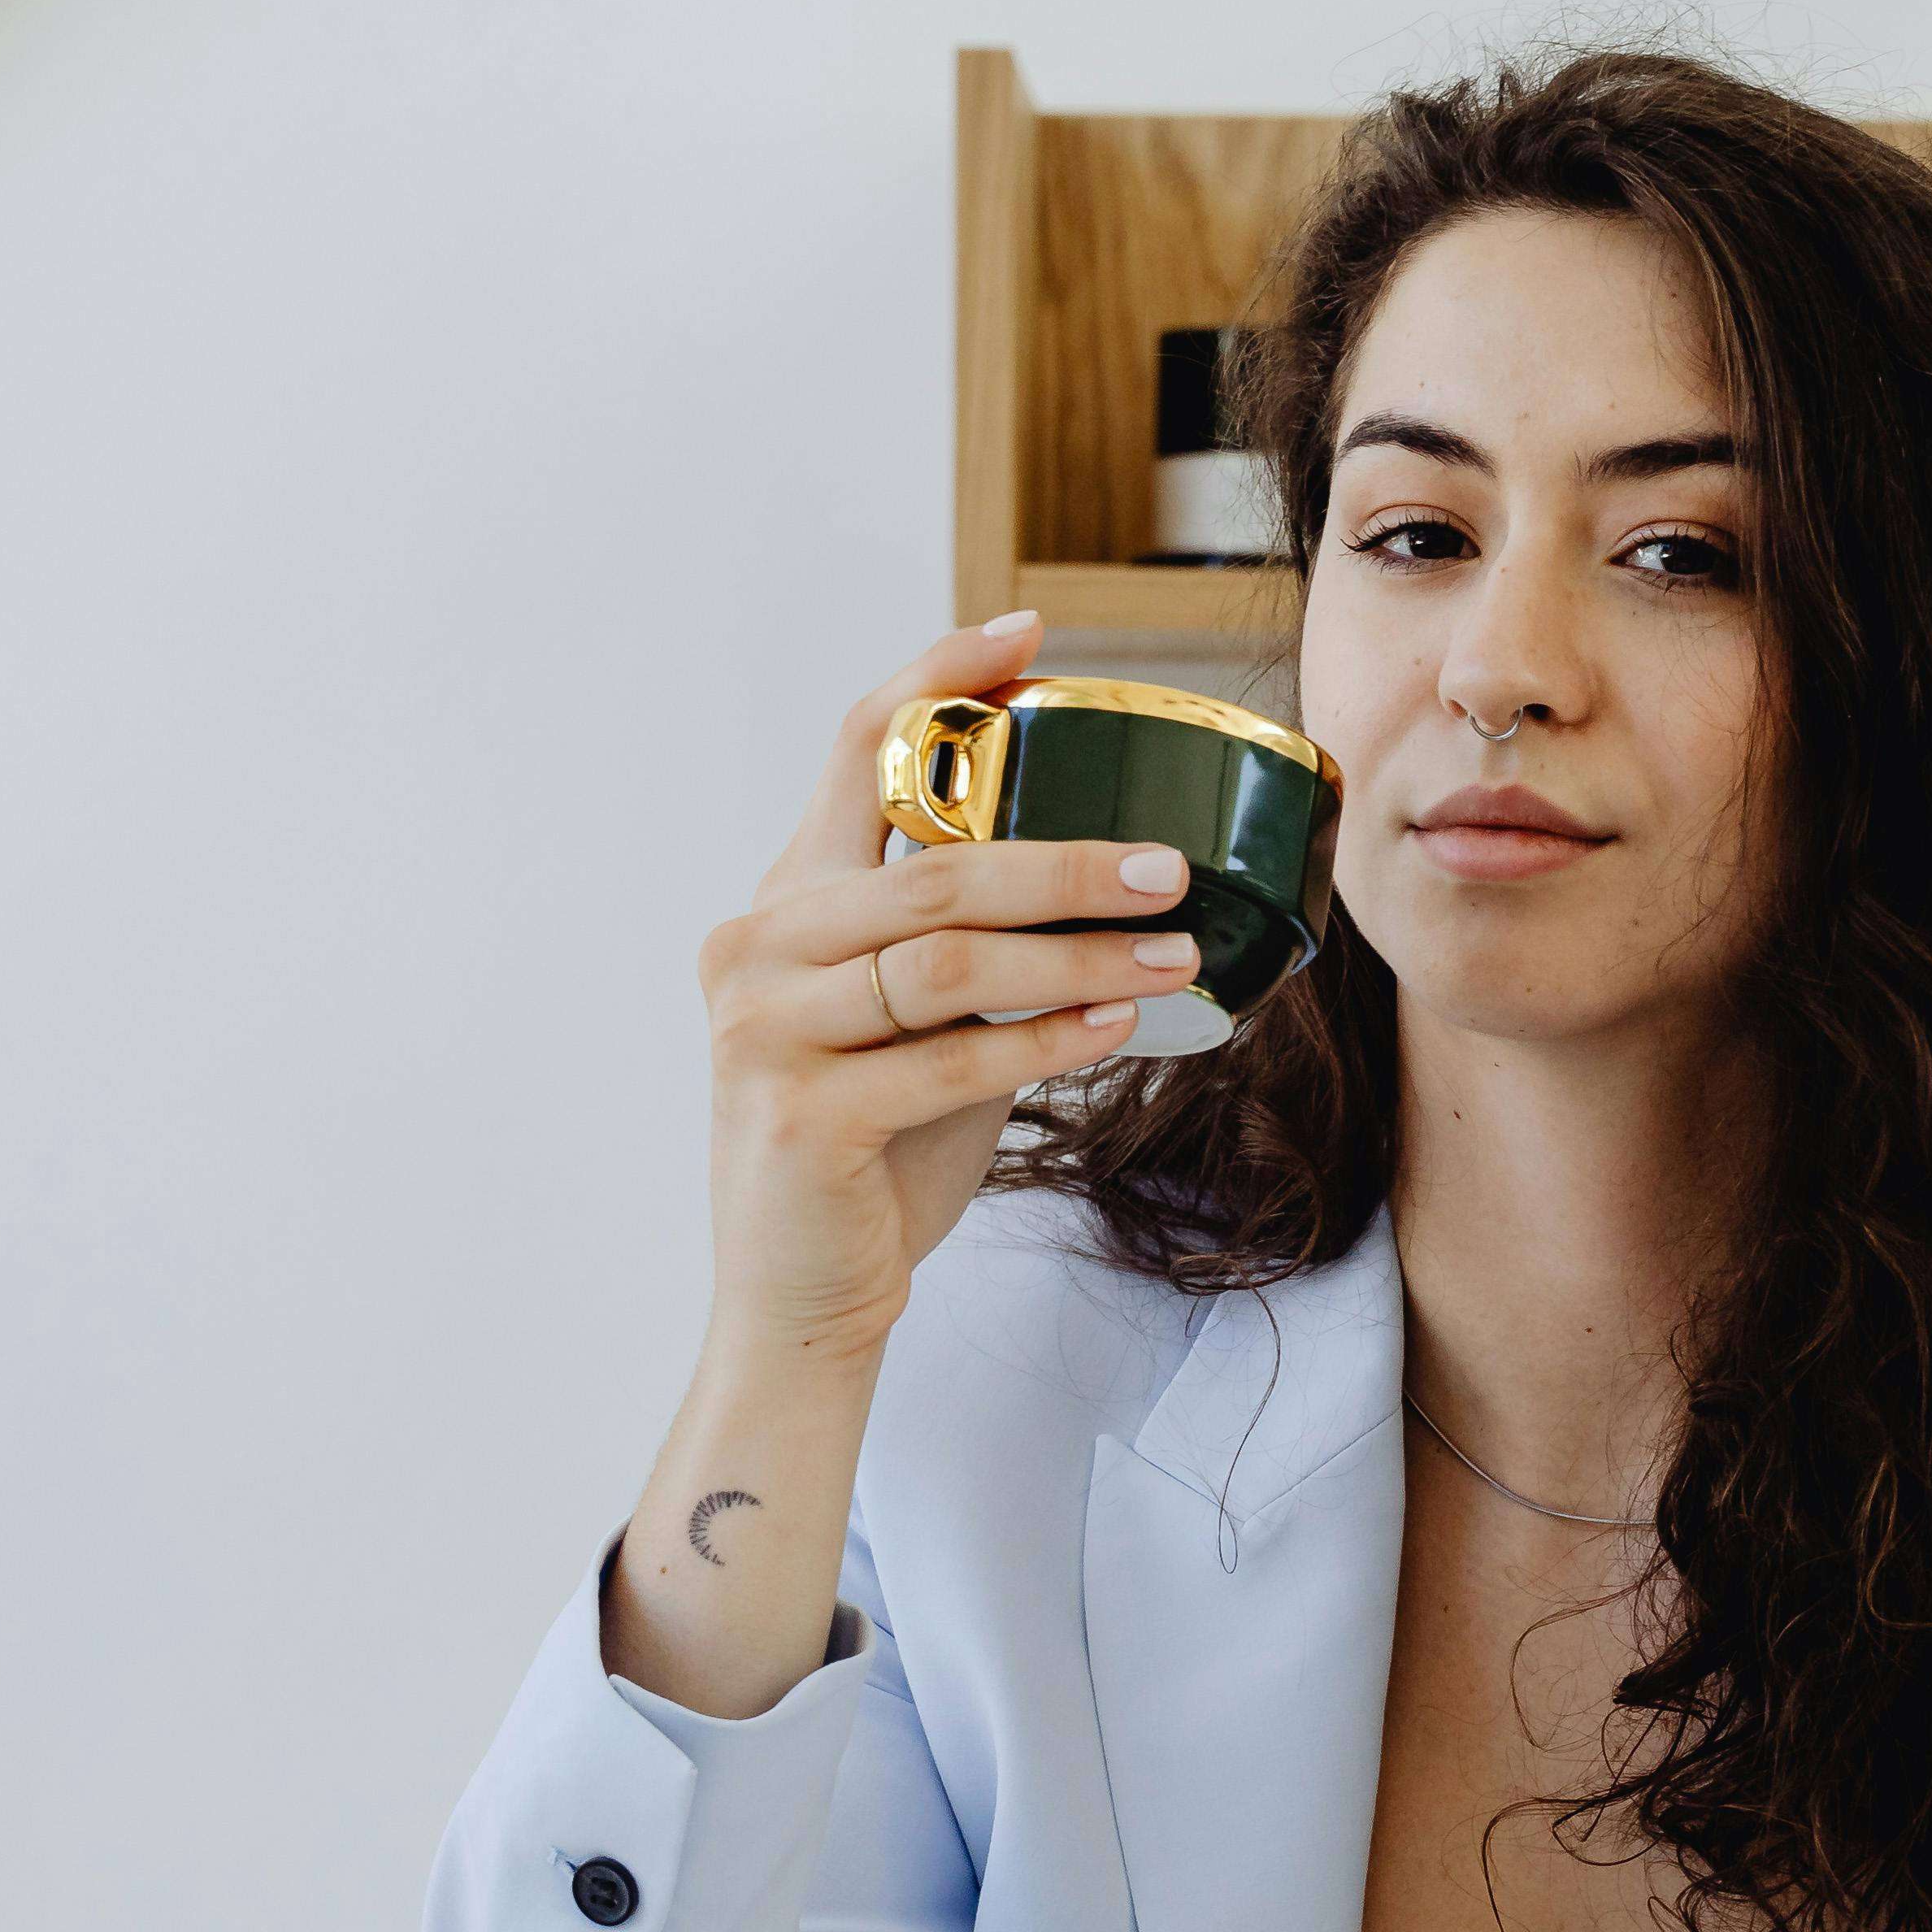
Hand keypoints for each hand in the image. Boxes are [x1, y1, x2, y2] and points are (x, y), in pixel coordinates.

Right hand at [603, 609, 1208, 1719]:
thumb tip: (1122, 869)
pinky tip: (1118, 1018)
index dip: (938, 682)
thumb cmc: (877, 1152)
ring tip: (1176, 941)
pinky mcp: (799, 1117)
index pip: (851, 753)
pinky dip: (1043, 1034)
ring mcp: (765, 1031)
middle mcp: (755, 949)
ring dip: (1075, 945)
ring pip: (944, 956)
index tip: (1032, 633)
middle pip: (926, 862)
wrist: (801, 1297)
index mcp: (785, 905)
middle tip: (1172, 857)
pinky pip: (947, 1056)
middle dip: (1062, 854)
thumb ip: (973, 943)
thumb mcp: (919, 1024)